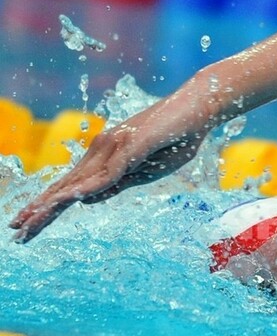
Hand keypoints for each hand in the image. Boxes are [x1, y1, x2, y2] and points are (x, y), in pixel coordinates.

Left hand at [8, 112, 209, 242]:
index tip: (28, 224)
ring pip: (80, 181)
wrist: (200, 104)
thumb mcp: (147, 170)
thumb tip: (86, 200)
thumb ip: (118, 183)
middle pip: (66, 185)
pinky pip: (110, 172)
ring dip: (53, 203)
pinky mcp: (134, 143)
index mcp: (107, 156)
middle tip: (16, 231)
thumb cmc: (179, 136)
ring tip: (30, 221)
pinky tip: (74, 200)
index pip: (72, 186)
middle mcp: (103, 148)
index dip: (49, 206)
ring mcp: (116, 144)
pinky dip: (90, 187)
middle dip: (40, 210)